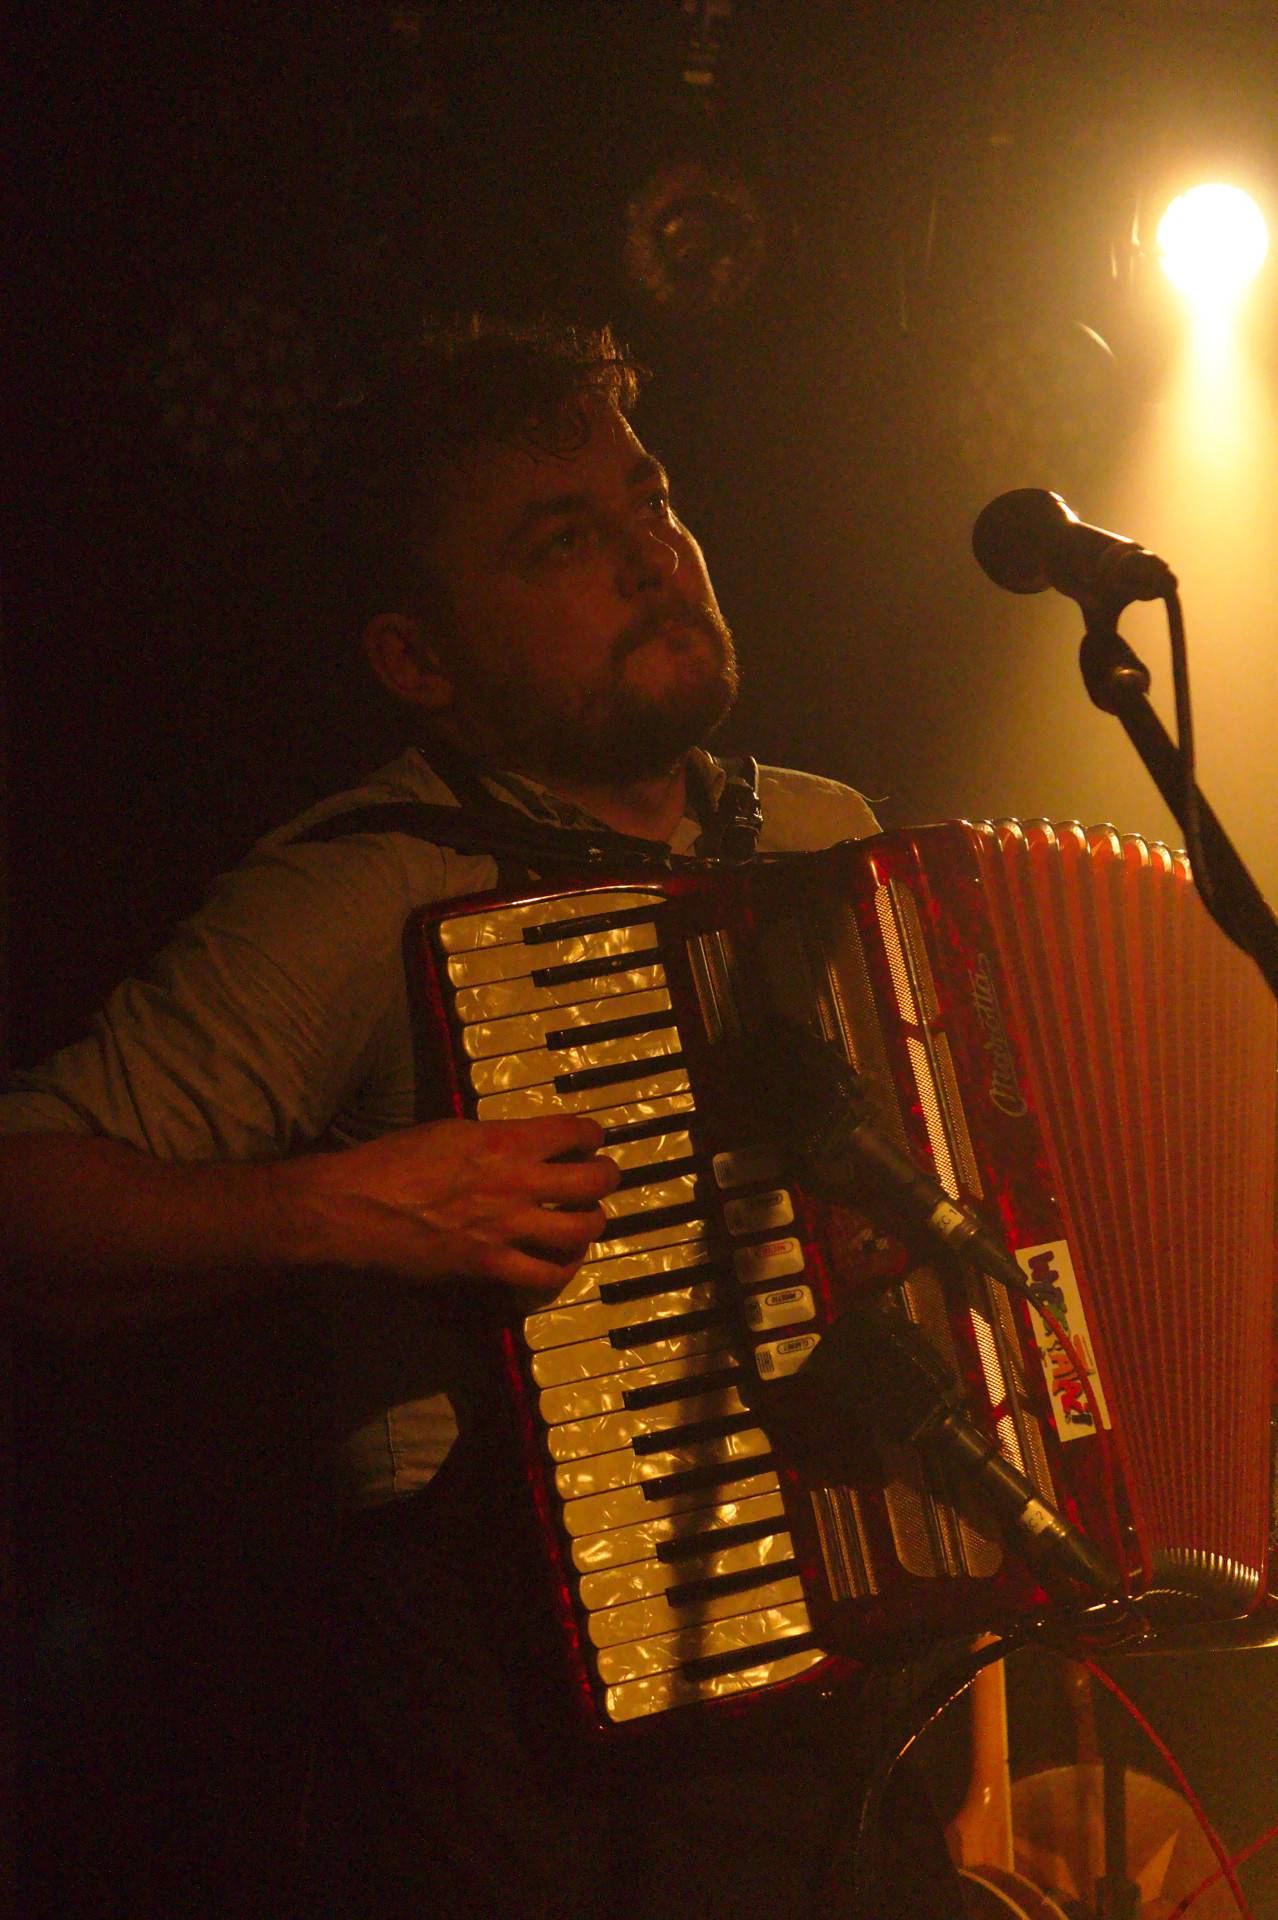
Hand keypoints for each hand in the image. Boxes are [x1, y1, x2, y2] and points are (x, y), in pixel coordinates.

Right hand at [300, 1114, 620, 1291]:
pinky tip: (560, 1263)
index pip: (575, 1132)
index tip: (593, 1139)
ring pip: (581, 1230)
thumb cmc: (393, 1161)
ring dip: (592, 1224)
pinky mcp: (491, 1266)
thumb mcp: (450, 1130)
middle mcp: (518, 1181)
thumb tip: (520, 1142)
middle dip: (606, 1178)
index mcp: (506, 1140)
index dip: (593, 1135)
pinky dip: (561, 1270)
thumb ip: (494, 1137)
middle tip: (603, 1178)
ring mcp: (508, 1227)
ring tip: (589, 1220)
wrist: (356, 1205)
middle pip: (593, 1181)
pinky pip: (547, 1275)